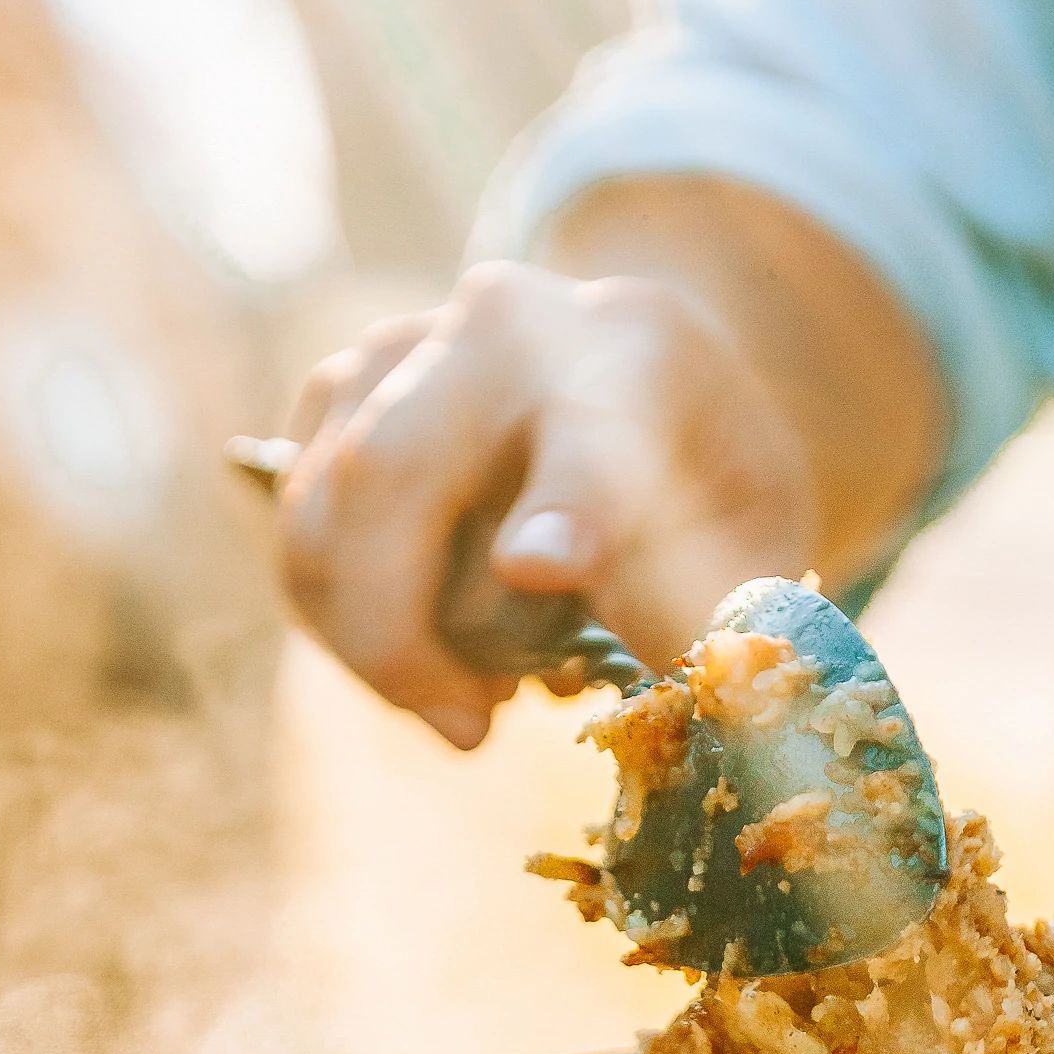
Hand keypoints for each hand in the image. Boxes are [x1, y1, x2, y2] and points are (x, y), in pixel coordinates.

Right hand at [277, 258, 814, 747]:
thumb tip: (673, 712)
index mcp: (636, 352)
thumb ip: (707, 616)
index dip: (564, 509)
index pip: (589, 436)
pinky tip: (428, 652)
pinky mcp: (337, 393)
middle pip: (389, 472)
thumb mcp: (751, 548)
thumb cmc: (702, 488)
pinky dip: (347, 623)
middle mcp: (504, 325)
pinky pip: (302, 537)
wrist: (642, 383)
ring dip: (378, 642)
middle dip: (401, 631)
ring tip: (473, 696)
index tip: (540, 571)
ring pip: (325, 517)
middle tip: (472, 729)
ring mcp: (402, 347)